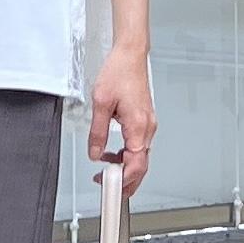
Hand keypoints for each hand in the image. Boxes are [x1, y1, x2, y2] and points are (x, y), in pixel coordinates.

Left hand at [87, 45, 155, 199]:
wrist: (130, 56)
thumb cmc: (119, 73)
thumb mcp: (100, 104)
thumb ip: (97, 132)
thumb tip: (95, 153)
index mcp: (138, 126)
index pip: (136, 164)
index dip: (123, 180)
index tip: (109, 186)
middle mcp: (147, 128)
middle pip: (141, 166)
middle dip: (125, 180)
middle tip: (106, 186)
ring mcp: (148, 126)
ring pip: (140, 157)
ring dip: (124, 167)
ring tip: (105, 171)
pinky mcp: (144, 122)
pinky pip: (138, 146)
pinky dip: (127, 155)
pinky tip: (112, 155)